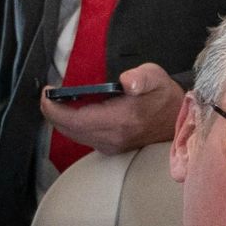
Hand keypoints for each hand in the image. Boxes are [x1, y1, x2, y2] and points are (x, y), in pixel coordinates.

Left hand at [38, 63, 182, 155]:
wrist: (178, 119)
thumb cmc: (163, 95)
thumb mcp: (155, 77)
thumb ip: (141, 77)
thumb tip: (128, 81)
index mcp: (120, 120)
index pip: (75, 119)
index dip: (54, 108)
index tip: (46, 93)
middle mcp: (112, 137)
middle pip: (68, 129)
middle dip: (52, 113)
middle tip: (47, 95)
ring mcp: (110, 146)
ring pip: (73, 135)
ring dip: (61, 120)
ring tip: (55, 101)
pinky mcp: (110, 148)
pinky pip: (82, 138)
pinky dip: (71, 125)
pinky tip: (70, 112)